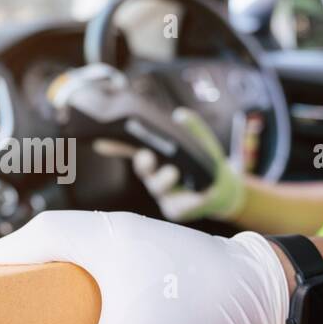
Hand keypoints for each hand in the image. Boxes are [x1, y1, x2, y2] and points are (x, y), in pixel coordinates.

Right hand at [97, 108, 247, 222]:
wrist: (220, 187)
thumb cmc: (203, 162)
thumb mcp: (201, 140)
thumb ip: (193, 126)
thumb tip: (180, 114)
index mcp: (155, 156)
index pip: (132, 148)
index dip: (116, 145)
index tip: (102, 143)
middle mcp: (154, 175)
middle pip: (142, 168)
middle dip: (142, 162)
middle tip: (145, 155)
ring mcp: (163, 194)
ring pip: (158, 186)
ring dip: (164, 178)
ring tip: (174, 172)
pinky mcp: (175, 209)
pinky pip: (178, 206)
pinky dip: (188, 200)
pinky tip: (198, 195)